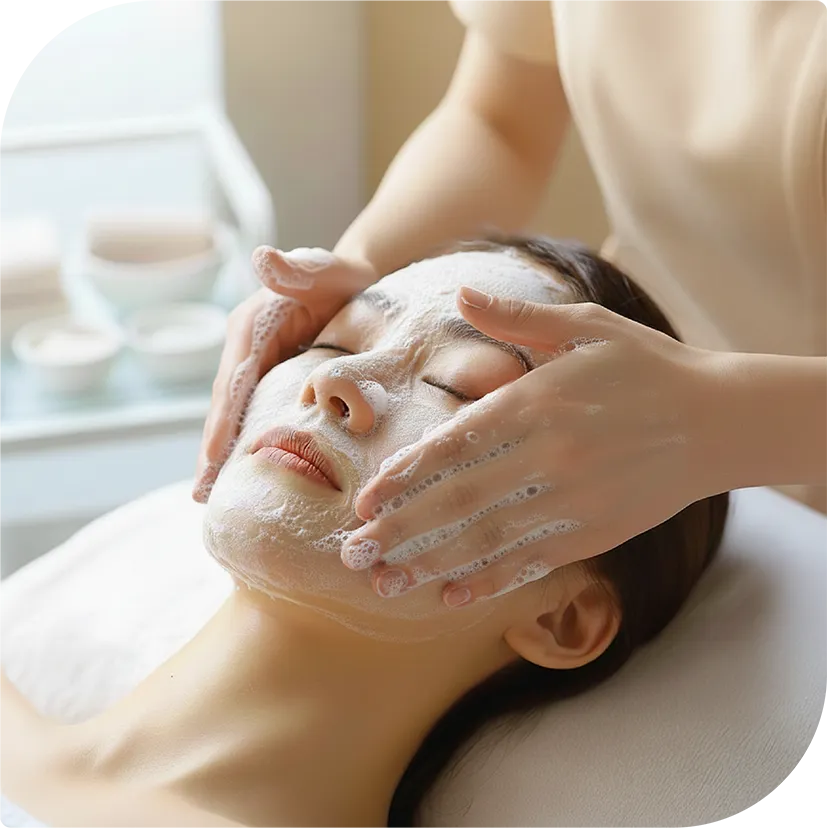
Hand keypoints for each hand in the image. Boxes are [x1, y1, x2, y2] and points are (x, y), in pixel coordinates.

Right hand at [193, 247, 376, 500]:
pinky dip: (250, 443)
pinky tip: (250, 474)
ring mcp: (259, 366)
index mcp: (251, 327)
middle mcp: (247, 350)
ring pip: (239, 415)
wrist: (355, 281)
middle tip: (202, 493)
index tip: (213, 457)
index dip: (223, 419)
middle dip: (214, 449)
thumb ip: (296, 269)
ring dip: (225, 454)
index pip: (234, 379)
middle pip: (227, 405)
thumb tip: (261, 257)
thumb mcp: (322, 270)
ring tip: (212, 496)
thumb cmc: (340, 276)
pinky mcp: (274, 379)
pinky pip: (259, 415)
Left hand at [341, 291, 724, 605]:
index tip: (365, 498)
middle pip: (459, 500)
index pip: (455, 443)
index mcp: (538, 401)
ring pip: (487, 538)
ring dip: (430, 562)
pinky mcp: (593, 532)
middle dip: (401, 529)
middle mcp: (548, 455)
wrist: (719, 419)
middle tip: (353, 552)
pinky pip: (532, 561)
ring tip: (383, 582)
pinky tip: (449, 595)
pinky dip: (488, 580)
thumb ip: (517, 317)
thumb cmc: (646, 367)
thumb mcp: (586, 325)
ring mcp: (571, 500)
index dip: (405, 475)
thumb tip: (460, 290)